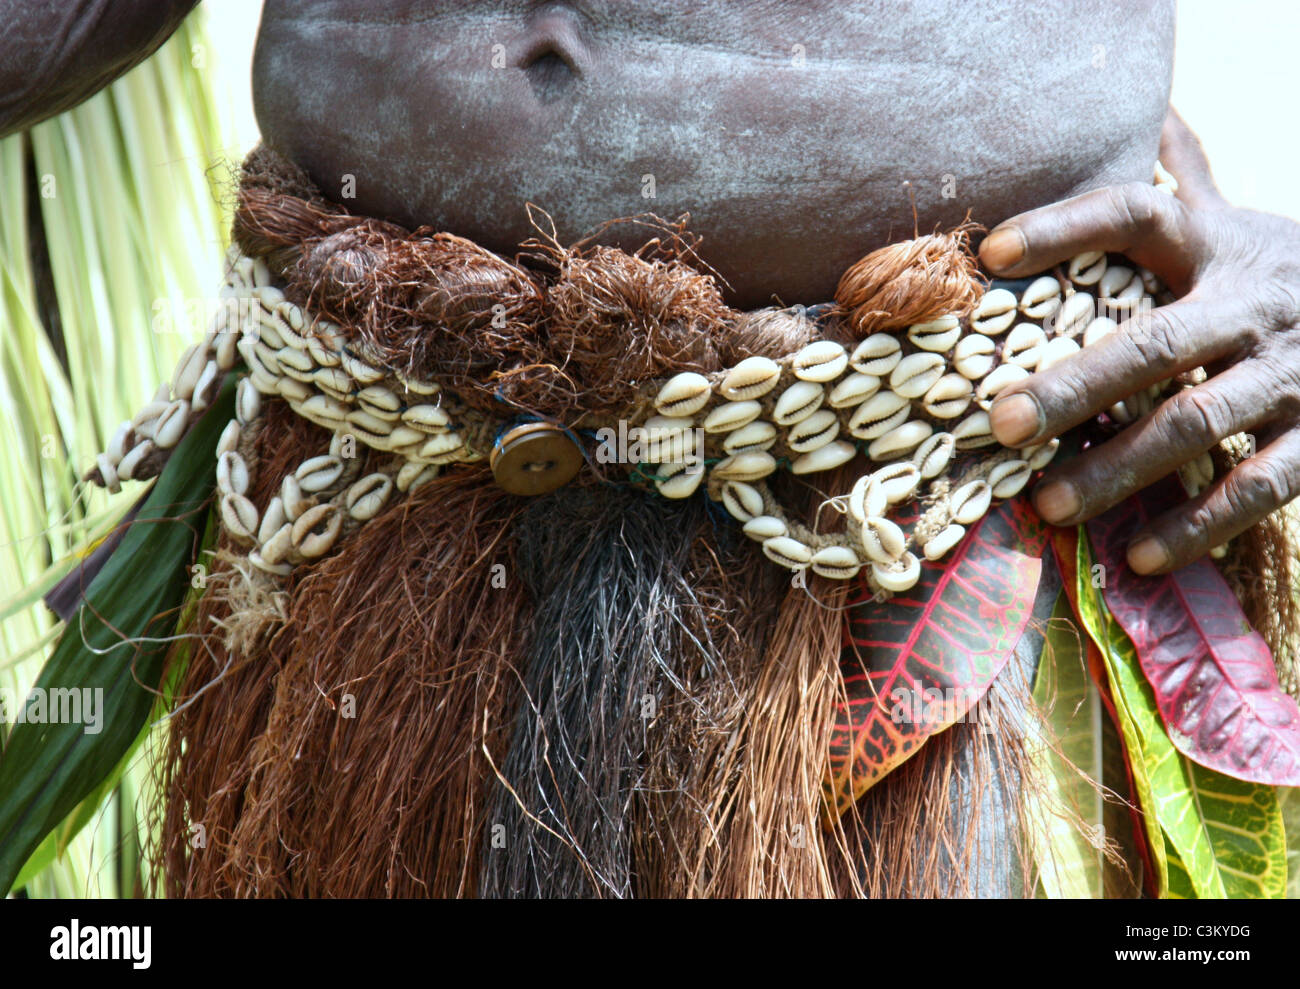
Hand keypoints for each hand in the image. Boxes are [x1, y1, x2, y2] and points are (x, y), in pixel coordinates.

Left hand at [977, 108, 1299, 574]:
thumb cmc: (1280, 267)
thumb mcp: (1234, 219)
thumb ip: (1185, 178)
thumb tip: (1149, 108)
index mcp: (1217, 244)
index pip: (1133, 215)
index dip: (1063, 228)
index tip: (988, 252)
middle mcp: (1252, 302)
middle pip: (1154, 344)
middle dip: (1075, 388)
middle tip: (1002, 424)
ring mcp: (1291, 371)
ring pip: (1198, 424)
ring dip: (1120, 469)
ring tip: (1048, 508)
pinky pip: (1259, 485)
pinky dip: (1199, 526)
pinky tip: (1139, 559)